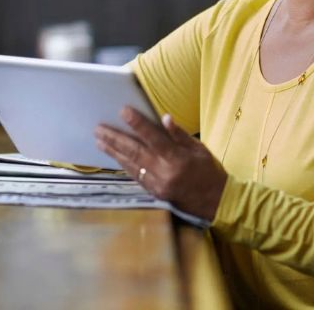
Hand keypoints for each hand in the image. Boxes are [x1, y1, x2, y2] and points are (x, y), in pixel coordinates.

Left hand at [95, 107, 226, 221]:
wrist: (215, 201)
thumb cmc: (209, 170)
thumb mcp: (199, 148)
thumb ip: (179, 134)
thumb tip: (164, 118)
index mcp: (178, 159)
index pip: (154, 138)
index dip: (138, 124)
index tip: (123, 111)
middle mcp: (164, 172)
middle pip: (135, 152)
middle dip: (116, 138)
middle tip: (99, 128)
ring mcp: (157, 184)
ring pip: (130, 164)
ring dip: (114, 151)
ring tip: (99, 140)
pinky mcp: (153, 192)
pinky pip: (135, 175)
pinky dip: (123, 164)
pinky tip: (114, 155)